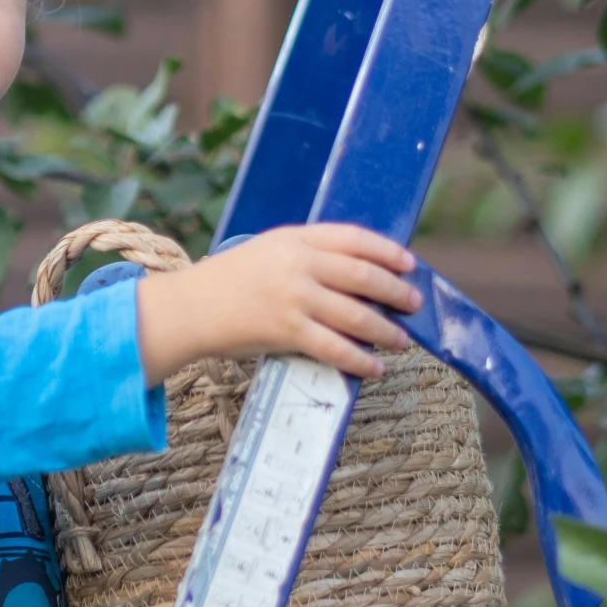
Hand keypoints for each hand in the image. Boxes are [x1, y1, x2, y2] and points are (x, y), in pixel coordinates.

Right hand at [133, 224, 420, 383]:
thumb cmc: (231, 280)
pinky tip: (374, 367)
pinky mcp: (287, 330)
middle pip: (362, 275)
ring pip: (355, 314)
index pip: (353, 238)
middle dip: (395, 291)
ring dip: (385, 329)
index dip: (386, 251)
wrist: (192, 307)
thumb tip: (357, 276)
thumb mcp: (269, 250)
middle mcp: (298, 264)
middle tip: (414, 303)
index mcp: (295, 238)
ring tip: (401, 340)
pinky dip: (360, 360)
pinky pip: (335, 348)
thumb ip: (307, 255)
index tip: (409, 263)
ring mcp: (293, 297)